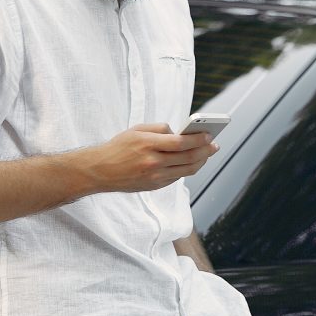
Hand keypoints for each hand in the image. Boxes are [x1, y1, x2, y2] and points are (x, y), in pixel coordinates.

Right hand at [82, 123, 219, 192]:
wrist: (100, 171)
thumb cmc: (118, 147)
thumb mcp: (136, 130)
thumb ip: (159, 129)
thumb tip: (179, 133)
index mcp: (147, 144)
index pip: (180, 142)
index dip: (198, 139)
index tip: (209, 135)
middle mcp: (152, 162)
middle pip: (188, 158)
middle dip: (205, 151)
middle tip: (214, 145)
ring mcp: (154, 177)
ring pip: (186, 170)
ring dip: (201, 161)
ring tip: (207, 153)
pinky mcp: (154, 186)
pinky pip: (177, 177)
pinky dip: (187, 169)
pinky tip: (192, 162)